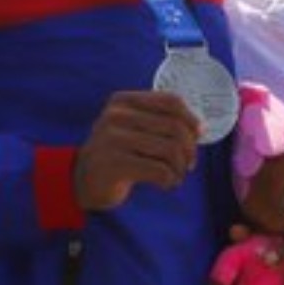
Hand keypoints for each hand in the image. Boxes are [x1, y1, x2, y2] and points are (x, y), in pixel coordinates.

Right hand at [74, 91, 201, 211]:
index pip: (171, 101)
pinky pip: (160, 171)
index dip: (191, 119)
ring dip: (180, 168)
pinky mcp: (115, 164)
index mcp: (123, 101)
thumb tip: (200, 127)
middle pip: (175, 127)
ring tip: (175, 176)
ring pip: (170, 150)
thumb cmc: (118, 153)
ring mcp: (113, 139)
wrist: (83, 180)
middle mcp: (116, 115)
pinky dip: (170, 180)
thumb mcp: (134, 129)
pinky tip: (165, 184)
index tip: (198, 135)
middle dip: (190, 149)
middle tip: (188, 164)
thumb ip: (161, 122)